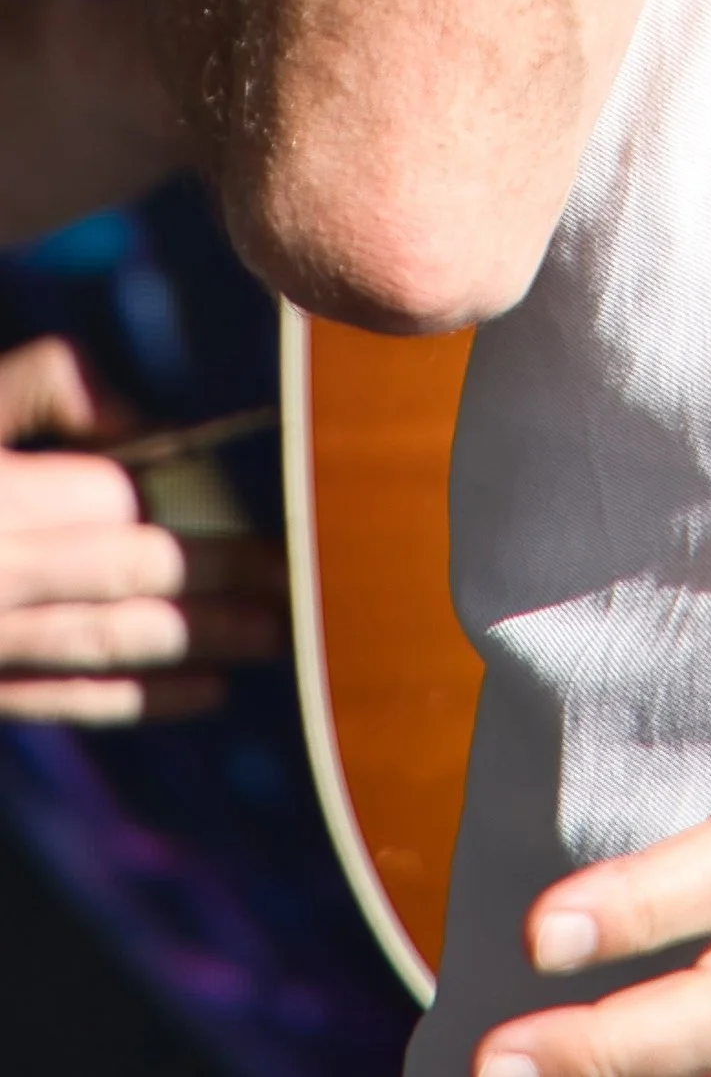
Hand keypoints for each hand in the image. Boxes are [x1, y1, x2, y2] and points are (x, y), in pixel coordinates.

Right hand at [0, 337, 286, 720]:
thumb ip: (50, 383)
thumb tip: (140, 423)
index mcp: (1, 499)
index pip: (125, 504)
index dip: (205, 510)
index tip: (282, 512)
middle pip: (133, 577)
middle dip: (227, 580)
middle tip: (310, 579)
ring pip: (108, 643)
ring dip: (201, 644)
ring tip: (279, 639)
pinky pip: (63, 695)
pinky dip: (136, 698)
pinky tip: (203, 692)